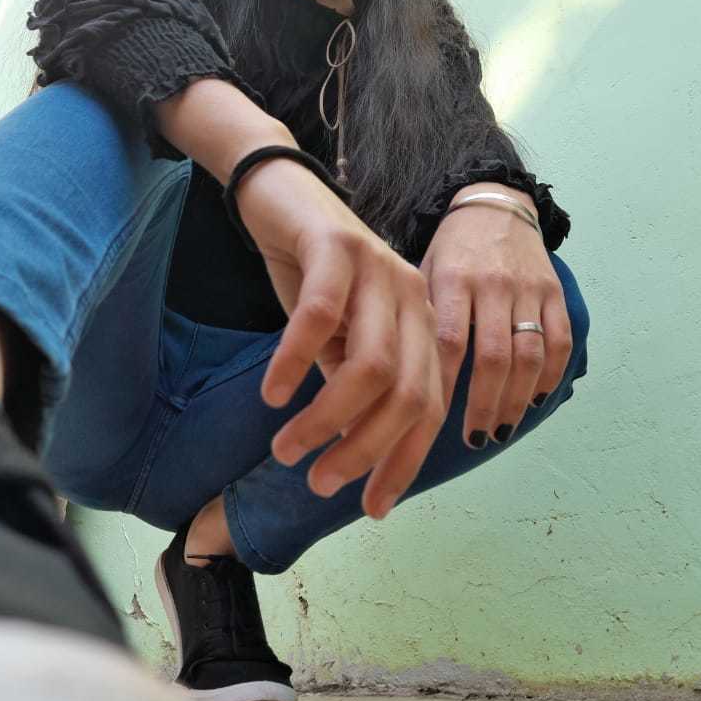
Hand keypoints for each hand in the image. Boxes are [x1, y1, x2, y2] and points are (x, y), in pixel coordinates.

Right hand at [234, 159, 445, 518]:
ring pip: (371, 364)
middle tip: (318, 480)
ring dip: (327, 417)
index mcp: (422, 323)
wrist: (279, 193)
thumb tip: (348, 450)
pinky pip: (321, 317)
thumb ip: (350, 384)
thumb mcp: (336, 338)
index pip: (429, 407)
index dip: (403, 461)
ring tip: (287, 447)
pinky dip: (295, 362)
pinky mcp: (337, 246)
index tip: (371, 507)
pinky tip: (272, 394)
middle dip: (365, 449)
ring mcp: (378, 269)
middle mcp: (412, 297)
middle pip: (408, 393)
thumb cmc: (309, 272)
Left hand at [419, 183, 571, 444]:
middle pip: (492, 357)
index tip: (431, 421)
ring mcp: (528, 288)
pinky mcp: (556, 291)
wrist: (493, 203)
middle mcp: (492, 284)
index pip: (448, 341)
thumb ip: (414, 318)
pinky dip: (548, 377)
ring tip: (499, 431)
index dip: (442, 385)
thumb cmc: (447, 250)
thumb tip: (389, 379)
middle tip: (473, 440)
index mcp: (451, 278)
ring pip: (528, 355)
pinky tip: (533, 401)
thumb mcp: (420, 271)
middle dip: (483, 405)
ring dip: (515, 400)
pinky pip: (559, 342)